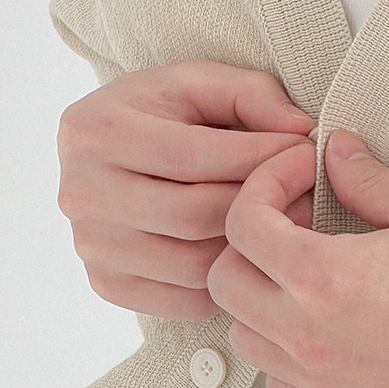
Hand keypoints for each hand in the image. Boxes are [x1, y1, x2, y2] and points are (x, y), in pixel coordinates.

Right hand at [54, 59, 318, 321]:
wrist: (107, 157)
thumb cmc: (159, 116)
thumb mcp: (197, 86)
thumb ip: (249, 95)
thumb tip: (299, 130)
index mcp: (95, 130)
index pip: (195, 157)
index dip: (260, 158)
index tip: (306, 153)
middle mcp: (82, 192)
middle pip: (194, 216)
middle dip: (258, 208)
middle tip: (306, 195)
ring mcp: (91, 246)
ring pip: (192, 266)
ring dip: (248, 251)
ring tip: (283, 227)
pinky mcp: (106, 284)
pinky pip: (184, 301)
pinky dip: (224, 284)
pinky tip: (245, 257)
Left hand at [209, 128, 388, 387]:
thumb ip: (368, 177)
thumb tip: (335, 154)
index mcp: (321, 279)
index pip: (241, 224)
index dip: (261, 185)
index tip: (299, 177)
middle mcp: (305, 339)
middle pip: (224, 282)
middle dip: (250, 242)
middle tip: (298, 222)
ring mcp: (319, 384)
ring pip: (245, 338)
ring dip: (262, 299)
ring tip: (310, 277)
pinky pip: (279, 382)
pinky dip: (285, 350)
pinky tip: (328, 327)